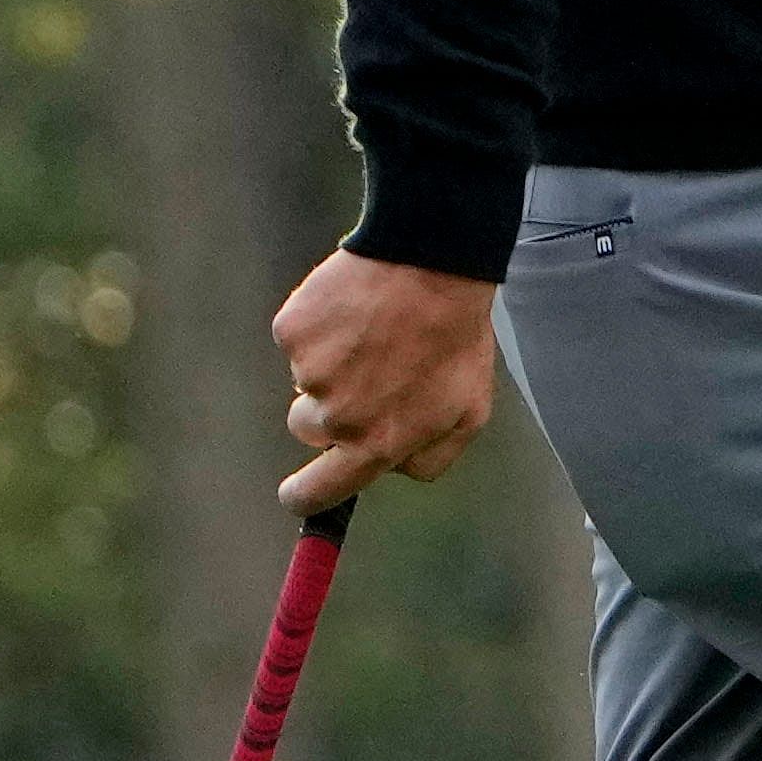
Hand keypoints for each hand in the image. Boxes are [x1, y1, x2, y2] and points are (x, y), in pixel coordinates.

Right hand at [267, 247, 501, 513]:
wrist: (432, 265)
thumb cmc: (455, 338)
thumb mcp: (468, 413)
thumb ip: (429, 457)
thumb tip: (394, 470)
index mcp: (376, 445)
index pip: (320, 490)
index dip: (303, 495)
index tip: (295, 492)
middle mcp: (337, 418)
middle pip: (307, 429)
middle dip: (326, 408)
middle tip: (366, 370)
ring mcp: (310, 374)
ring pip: (303, 380)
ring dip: (329, 363)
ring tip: (371, 331)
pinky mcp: (293, 333)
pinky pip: (297, 340)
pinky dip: (319, 326)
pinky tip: (354, 308)